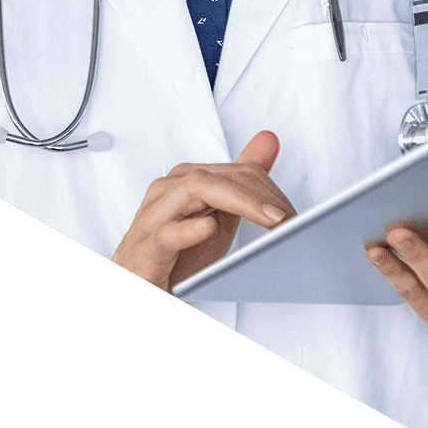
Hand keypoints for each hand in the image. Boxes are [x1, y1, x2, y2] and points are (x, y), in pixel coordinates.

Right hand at [113, 131, 293, 291]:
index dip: (268, 190)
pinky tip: (210, 228)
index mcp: (186, 179)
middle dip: (259, 195)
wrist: (135, 286)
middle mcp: (169, 189)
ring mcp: (155, 214)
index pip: (234, 172)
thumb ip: (241, 181)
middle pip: (219, 177)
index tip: (292, 213)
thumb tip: (269, 141)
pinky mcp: (147, 245)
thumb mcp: (216, 215)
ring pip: (196, 190)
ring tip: (269, 219)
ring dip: (239, 203)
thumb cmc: (173, 254)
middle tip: (289, 218)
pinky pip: (167, 232)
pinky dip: (189, 229)